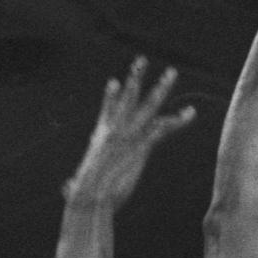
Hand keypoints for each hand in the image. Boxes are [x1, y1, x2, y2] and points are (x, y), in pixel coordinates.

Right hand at [65, 59, 197, 206]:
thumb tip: (66, 189)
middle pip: (128, 97)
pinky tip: (190, 113)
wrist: (90, 195)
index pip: (107, 111)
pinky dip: (177, 120)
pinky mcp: (141, 146)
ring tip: (172, 72)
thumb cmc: (83, 197)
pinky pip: (163, 128)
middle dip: (136, 78)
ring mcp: (129, 135)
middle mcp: (115, 130)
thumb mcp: (77, 187)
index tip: (114, 82)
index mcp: (100, 137)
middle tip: (142, 60)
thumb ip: (73, 185)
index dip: (110, 96)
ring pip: (148, 105)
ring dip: (161, 88)